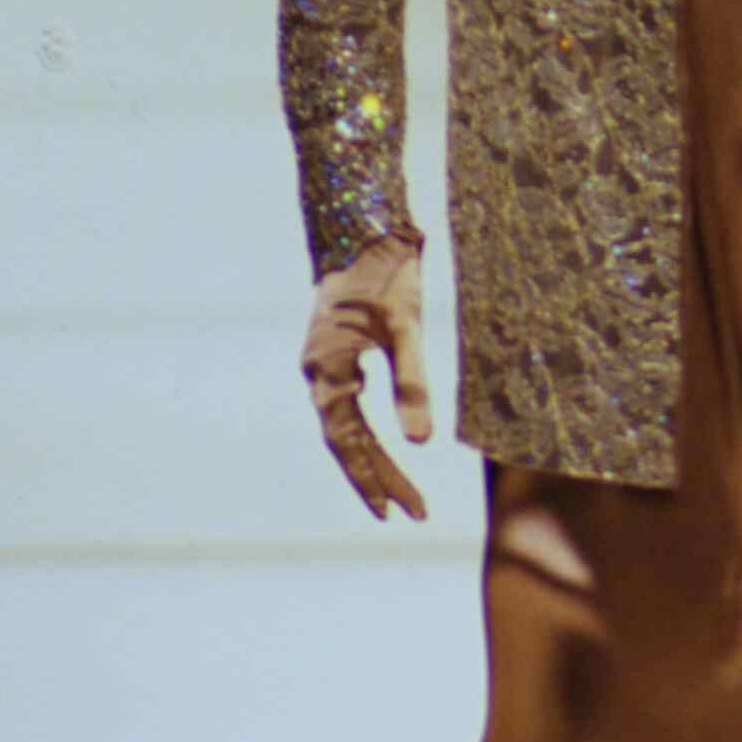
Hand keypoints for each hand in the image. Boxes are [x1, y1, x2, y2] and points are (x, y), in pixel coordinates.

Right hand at [301, 232, 431, 520]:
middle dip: (379, 477)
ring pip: (347, 425)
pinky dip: (367, 430)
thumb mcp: (407, 327)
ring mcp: (325, 362)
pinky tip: (387, 442)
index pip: (347, 441)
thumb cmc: (386, 274)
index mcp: (326, 368)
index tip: (393, 512)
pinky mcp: (337, 351)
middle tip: (413, 512)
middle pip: (347, 440)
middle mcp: (319, 371)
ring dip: (374, 458)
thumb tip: (422, 443)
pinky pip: (348, 404)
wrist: (366, 228)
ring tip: (402, 492)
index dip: (370, 478)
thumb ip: (413, 383)